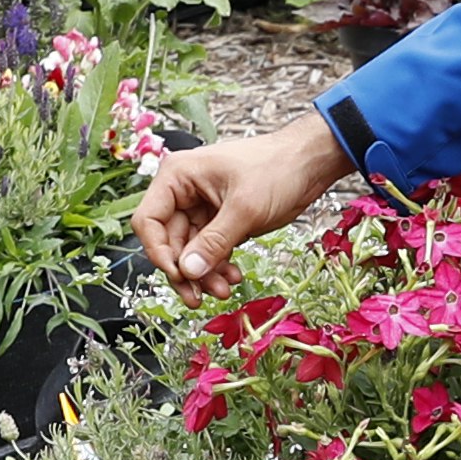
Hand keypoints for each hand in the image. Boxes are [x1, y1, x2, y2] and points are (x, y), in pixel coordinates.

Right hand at [133, 112, 350, 295]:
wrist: (310, 162)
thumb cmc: (278, 169)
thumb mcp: (244, 209)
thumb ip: (214, 242)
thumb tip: (188, 272)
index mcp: (178, 176)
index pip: (149, 220)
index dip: (159, 252)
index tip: (180, 276)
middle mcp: (183, 191)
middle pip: (168, 241)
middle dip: (186, 270)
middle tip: (199, 297)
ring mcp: (201, 206)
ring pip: (189, 250)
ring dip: (204, 273)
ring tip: (224, 290)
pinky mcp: (220, 219)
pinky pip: (208, 249)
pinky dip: (217, 266)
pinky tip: (233, 277)